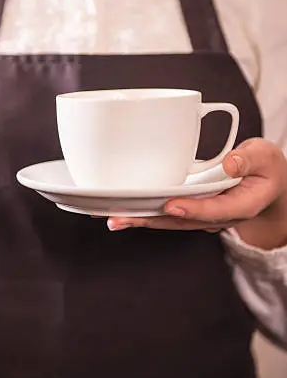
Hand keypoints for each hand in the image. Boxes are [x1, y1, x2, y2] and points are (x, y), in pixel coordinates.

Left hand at [108, 139, 286, 248]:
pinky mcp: (191, 207)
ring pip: (168, 219)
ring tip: (109, 216)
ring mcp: (202, 214)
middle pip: (180, 220)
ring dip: (139, 219)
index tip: (171, 204)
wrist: (267, 184)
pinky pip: (166, 212)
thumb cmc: (265, 169)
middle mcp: (217, 215)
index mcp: (240, 205)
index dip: (192, 209)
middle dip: (149, 220)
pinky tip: (121, 208)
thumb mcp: (265, 157)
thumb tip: (230, 164)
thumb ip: (249, 159)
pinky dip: (144, 210)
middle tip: (118, 218)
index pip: (214, 211)